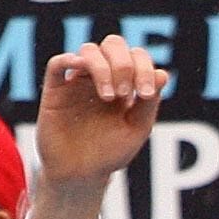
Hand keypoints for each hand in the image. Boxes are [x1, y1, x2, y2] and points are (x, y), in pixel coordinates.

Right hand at [36, 35, 168, 190]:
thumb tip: (163, 73)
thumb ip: (149, 103)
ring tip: (109, 97)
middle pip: (113, 44)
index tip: (146, 94)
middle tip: (126, 93)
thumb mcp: (137, 129)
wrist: (81, 174)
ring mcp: (78, 82)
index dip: (145, 67)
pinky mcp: (56, 91)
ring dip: (103, 67)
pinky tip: (82, 72)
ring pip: (89, 51)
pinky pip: (58, 63)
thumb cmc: (110, 153)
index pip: (136, 56)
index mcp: (125, 83)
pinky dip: (70, 60)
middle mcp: (101, 78)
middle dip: (124, 63)